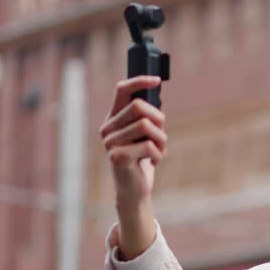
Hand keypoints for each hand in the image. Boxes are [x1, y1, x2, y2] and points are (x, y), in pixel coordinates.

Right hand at [99, 76, 167, 208]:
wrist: (135, 189)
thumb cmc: (142, 158)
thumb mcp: (146, 134)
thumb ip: (147, 115)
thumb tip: (156, 89)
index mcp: (113, 118)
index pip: (121, 90)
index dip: (139, 81)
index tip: (157, 80)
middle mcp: (108, 128)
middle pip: (140, 106)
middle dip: (159, 120)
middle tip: (161, 137)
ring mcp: (110, 142)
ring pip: (147, 126)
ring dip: (162, 140)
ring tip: (159, 151)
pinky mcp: (118, 157)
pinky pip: (149, 146)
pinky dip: (159, 155)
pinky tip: (153, 162)